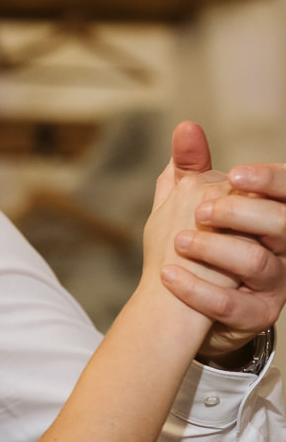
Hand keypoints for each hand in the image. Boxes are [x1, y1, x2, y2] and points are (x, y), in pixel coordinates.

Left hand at [157, 124, 285, 357]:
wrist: (189, 309)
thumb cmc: (197, 250)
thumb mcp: (192, 206)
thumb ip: (192, 170)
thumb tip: (186, 126)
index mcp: (270, 216)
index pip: (285, 191)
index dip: (269, 179)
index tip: (234, 175)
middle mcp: (280, 249)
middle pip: (281, 224)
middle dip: (241, 212)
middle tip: (199, 211)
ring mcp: (272, 285)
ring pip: (258, 264)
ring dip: (214, 249)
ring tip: (177, 242)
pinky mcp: (255, 315)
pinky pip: (233, 304)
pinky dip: (198, 289)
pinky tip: (168, 275)